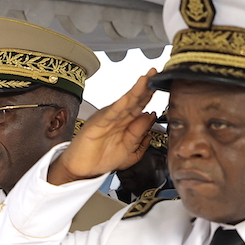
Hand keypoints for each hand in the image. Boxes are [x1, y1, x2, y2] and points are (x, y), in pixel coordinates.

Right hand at [47, 70, 157, 184]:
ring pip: (124, 103)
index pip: (140, 106)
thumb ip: (139, 134)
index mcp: (124, 123)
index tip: (161, 84)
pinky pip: (111, 114)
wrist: (82, 171)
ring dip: (135, 91)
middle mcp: (116, 118)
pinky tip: (128, 98)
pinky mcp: (97, 125)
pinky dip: (120, 105)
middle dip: (146, 86)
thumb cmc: (100, 160)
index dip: (150, 95)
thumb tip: (149, 117)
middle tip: (155, 73)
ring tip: (146, 79)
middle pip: (134, 100)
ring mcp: (106, 119)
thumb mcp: (129, 150)